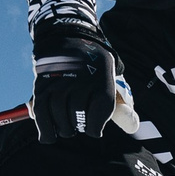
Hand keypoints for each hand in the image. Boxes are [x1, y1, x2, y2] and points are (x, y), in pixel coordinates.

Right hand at [30, 22, 126, 143]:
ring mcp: (59, 80)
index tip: (94, 130)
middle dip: (79, 126)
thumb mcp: (113, 83)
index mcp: (103, 74)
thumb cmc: (95, 71)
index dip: (96, 126)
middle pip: (78, 114)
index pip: (102, 109)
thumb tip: (133, 128)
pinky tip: (49, 136)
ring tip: (67, 128)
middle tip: (78, 126)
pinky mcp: (42, 85)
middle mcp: (80, 76)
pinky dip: (46, 130)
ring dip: (63, 129)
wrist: (68, 38)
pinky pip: (41, 113)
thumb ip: (124, 108)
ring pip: (59, 115)